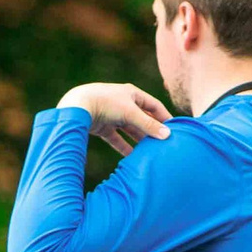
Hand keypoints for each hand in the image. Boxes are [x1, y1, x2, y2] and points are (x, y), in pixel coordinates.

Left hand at [56, 82, 172, 155]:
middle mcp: (123, 103)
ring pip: (129, 130)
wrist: (76, 106)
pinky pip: (116, 138)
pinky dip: (123, 147)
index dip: (164, 117)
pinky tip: (132, 158)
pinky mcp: (102, 126)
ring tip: (150, 153)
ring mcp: (111, 115)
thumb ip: (148, 125)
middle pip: (142, 119)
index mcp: (132, 94)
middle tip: (163, 144)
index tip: (175, 130)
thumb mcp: (130, 113)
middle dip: (151, 131)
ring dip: (138, 140)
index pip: (154, 106)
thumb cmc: (105, 103)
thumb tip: (167, 135)